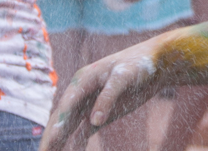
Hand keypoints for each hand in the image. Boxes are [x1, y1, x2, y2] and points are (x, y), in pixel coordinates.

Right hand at [40, 37, 161, 150]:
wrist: (156, 64)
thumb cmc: (138, 64)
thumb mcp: (124, 77)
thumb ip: (108, 97)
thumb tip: (94, 121)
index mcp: (84, 80)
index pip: (66, 105)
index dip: (58, 124)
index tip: (51, 140)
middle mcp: (82, 92)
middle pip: (62, 117)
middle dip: (52, 136)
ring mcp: (90, 103)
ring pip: (69, 126)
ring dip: (59, 141)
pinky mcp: (100, 113)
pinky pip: (84, 131)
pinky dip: (76, 143)